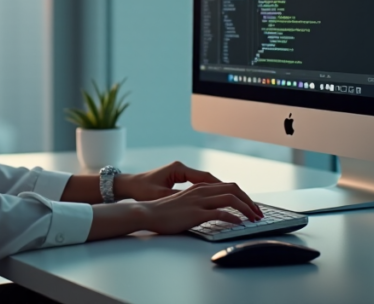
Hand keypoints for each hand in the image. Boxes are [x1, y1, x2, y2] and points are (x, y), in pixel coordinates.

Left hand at [116, 160, 241, 202]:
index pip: (207, 178)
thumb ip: (178, 198)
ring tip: (239, 202)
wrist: (128, 185)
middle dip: (229, 190)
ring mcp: (182, 173)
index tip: (237, 198)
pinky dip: (214, 193)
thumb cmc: (142, 190)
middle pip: (212, 179)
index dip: (223, 189)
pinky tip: (223, 202)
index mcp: (179, 169)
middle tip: (245, 201)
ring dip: (223, 192)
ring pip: (209, 182)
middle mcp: (183, 168)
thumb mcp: (160, 195)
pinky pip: (202, 185)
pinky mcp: (180, 179)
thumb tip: (196, 203)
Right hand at [138, 182, 262, 234]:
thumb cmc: (163, 211)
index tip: (251, 207)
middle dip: (249, 201)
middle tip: (258, 213)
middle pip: (233, 189)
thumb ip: (199, 203)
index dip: (243, 196)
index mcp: (199, 187)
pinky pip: (220, 213)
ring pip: (230, 199)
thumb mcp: (184, 202)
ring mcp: (199, 201)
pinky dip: (233, 217)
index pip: (228, 186)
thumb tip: (214, 211)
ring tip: (254, 219)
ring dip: (246, 208)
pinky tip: (239, 223)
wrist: (147, 212)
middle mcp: (201, 191)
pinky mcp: (195, 213)